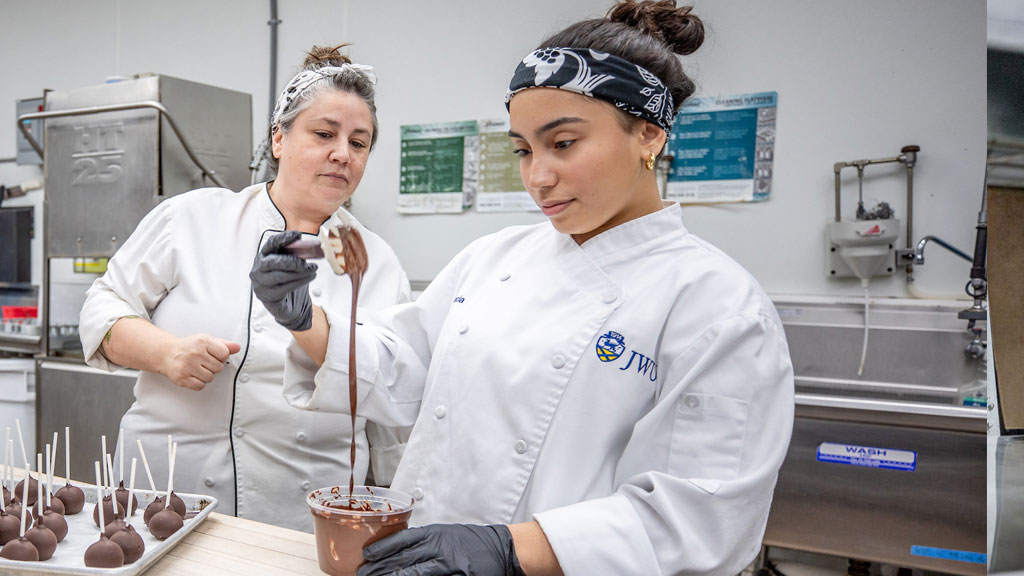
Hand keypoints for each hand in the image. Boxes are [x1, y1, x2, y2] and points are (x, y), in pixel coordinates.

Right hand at [161, 334, 240, 390]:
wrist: (168, 354)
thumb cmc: (189, 347)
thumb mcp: (207, 341)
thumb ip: (224, 344)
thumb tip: (237, 347)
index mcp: (203, 341)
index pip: (224, 354)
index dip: (221, 357)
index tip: (214, 355)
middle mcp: (195, 353)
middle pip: (218, 368)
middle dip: (213, 366)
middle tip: (203, 362)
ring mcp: (187, 366)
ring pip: (210, 378)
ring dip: (206, 375)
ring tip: (197, 368)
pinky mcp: (182, 378)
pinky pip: (200, 386)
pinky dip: (198, 383)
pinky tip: (193, 375)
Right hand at [250, 230, 318, 330]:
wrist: (289, 305)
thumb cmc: (289, 282)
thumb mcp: (291, 265)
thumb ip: (295, 255)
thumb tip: (310, 246)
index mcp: (264, 256)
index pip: (271, 244)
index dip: (284, 238)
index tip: (298, 235)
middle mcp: (259, 269)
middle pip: (273, 262)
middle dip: (293, 261)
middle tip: (307, 263)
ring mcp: (261, 284)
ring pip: (280, 276)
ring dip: (300, 272)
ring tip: (312, 270)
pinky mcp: (268, 297)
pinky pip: (284, 288)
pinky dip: (299, 282)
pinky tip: (309, 277)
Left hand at [358, 524, 524, 575]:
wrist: (501, 549)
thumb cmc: (471, 541)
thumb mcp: (445, 533)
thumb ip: (423, 540)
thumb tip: (395, 550)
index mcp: (435, 533)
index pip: (403, 540)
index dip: (382, 548)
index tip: (366, 556)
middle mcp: (440, 548)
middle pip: (403, 560)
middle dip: (380, 569)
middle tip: (363, 575)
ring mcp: (449, 566)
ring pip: (414, 574)